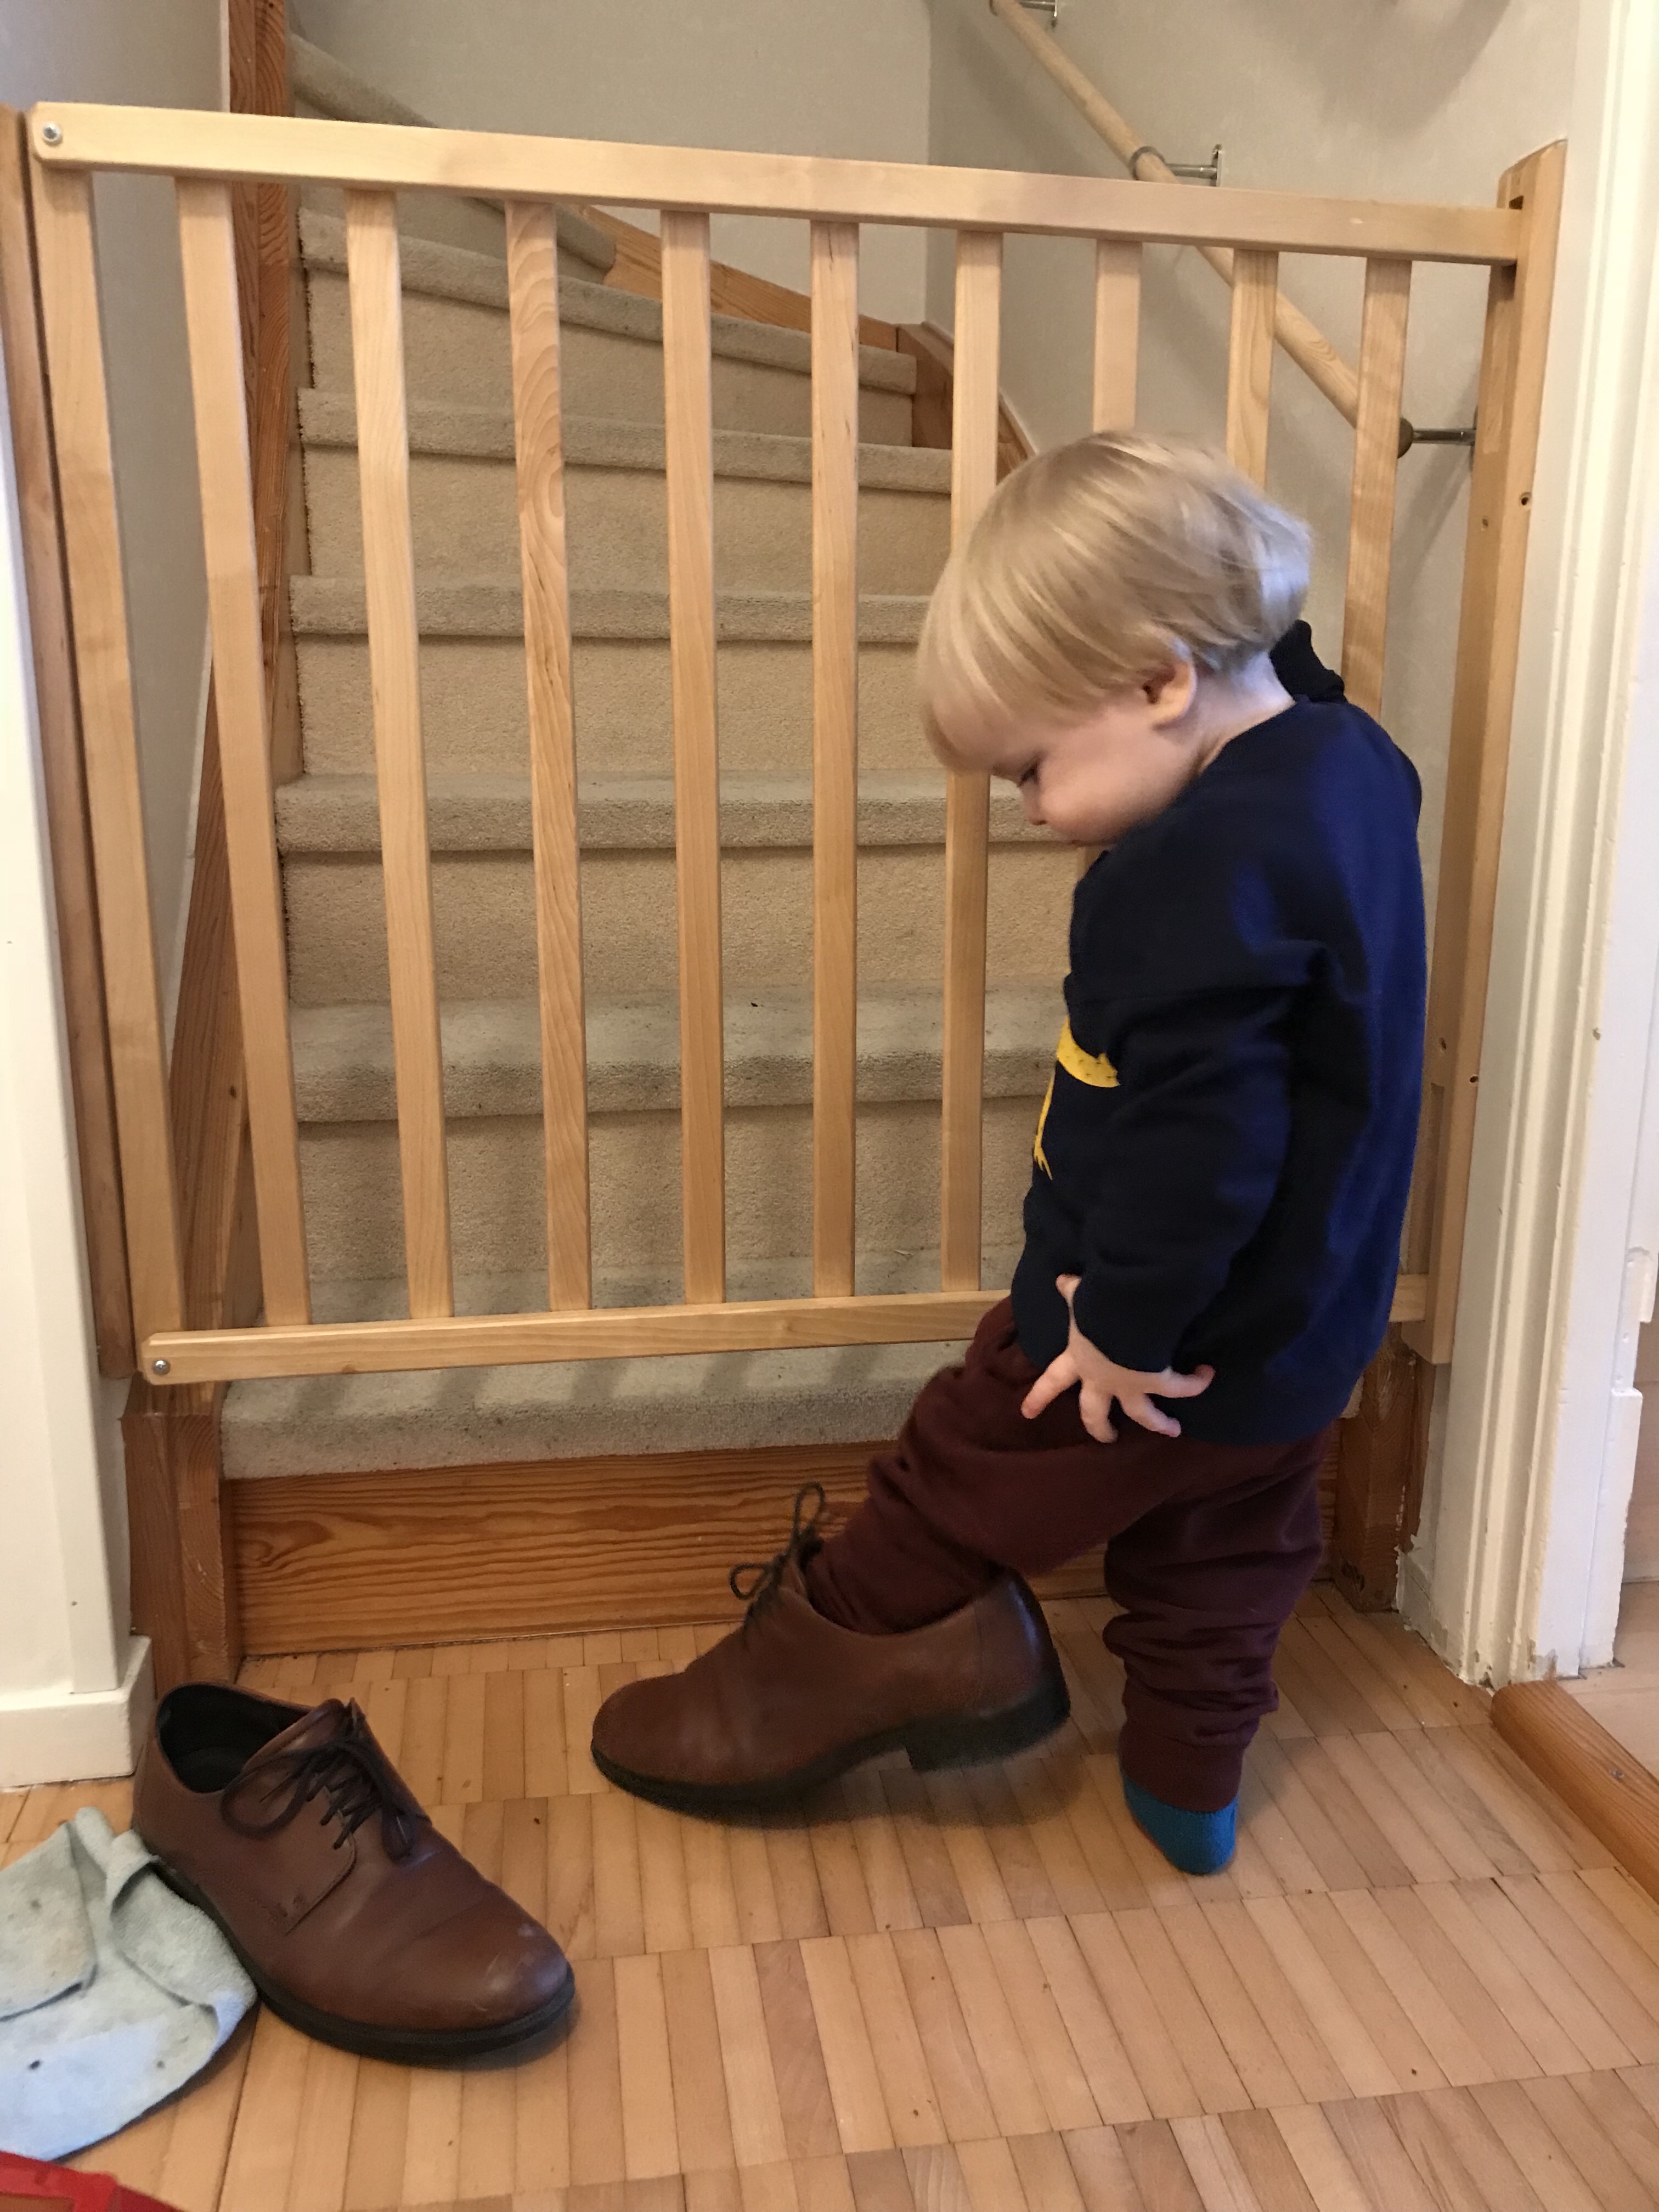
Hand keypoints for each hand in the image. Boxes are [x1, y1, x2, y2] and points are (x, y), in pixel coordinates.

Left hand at [1020, 1274, 1212, 1441]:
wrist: (1122, 1316)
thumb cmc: (1096, 1306)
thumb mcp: (1080, 1297)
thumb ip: (1072, 1291)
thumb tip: (1062, 1279)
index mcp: (1079, 1359)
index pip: (1052, 1381)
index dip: (1039, 1397)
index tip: (1027, 1413)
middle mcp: (1102, 1379)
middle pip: (1095, 1412)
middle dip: (1099, 1427)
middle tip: (1106, 1438)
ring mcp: (1130, 1386)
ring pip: (1143, 1415)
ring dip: (1159, 1423)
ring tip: (1171, 1430)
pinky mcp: (1159, 1383)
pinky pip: (1181, 1388)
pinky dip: (1195, 1381)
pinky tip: (1206, 1375)